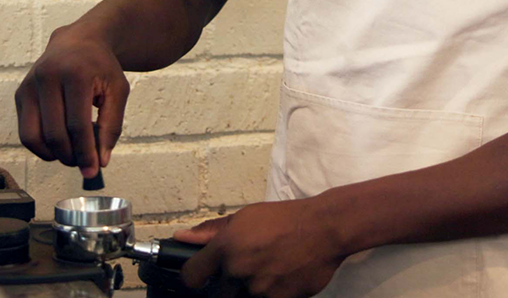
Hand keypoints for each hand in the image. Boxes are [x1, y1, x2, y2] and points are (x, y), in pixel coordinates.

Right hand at [15, 25, 128, 177]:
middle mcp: (46, 77)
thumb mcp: (118, 90)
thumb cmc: (100, 66)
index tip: (93, 170)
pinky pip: (25, 132)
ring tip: (72, 154)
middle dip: (70, 156)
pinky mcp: (20, 94)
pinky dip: (40, 146)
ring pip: (32, 137)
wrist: (79, 41)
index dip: (85, 152)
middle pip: (54, 134)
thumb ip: (112, 126)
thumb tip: (101, 161)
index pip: (77, 125)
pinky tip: (58, 144)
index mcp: (74, 74)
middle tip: (84, 163)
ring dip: (52, 155)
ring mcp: (29, 85)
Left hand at [177, 199, 348, 297]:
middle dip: (229, 285)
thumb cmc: (286, 219)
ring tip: (267, 271)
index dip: (195, 277)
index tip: (203, 276)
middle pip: (218, 294)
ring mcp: (258, 290)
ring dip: (251, 290)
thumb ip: (212, 231)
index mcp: (225, 247)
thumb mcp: (246, 216)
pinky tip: (280, 277)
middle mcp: (238, 270)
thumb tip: (182, 237)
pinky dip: (271, 294)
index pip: (191, 276)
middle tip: (247, 270)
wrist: (325, 229)